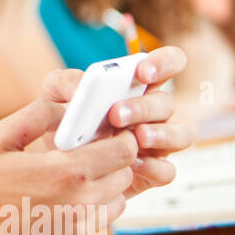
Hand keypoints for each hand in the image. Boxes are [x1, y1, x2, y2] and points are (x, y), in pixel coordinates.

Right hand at [0, 96, 138, 234]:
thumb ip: (36, 114)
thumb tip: (65, 106)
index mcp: (66, 172)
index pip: (123, 151)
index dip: (120, 138)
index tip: (108, 135)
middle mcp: (80, 204)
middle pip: (125, 175)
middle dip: (112, 161)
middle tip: (88, 155)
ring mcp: (79, 230)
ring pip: (117, 201)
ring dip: (104, 187)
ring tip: (72, 181)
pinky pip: (98, 223)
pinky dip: (88, 211)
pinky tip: (60, 204)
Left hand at [40, 45, 191, 197]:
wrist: (54, 162)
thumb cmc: (62, 121)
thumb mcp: (55, 95)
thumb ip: (66, 82)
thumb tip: (81, 88)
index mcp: (137, 85)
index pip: (169, 63)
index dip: (164, 63)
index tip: (142, 72)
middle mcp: (153, 112)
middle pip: (167, 103)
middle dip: (144, 107)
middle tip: (116, 114)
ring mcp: (158, 142)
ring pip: (181, 135)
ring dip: (161, 134)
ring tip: (135, 137)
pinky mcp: (153, 172)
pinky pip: (167, 170)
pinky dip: (154, 167)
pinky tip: (132, 165)